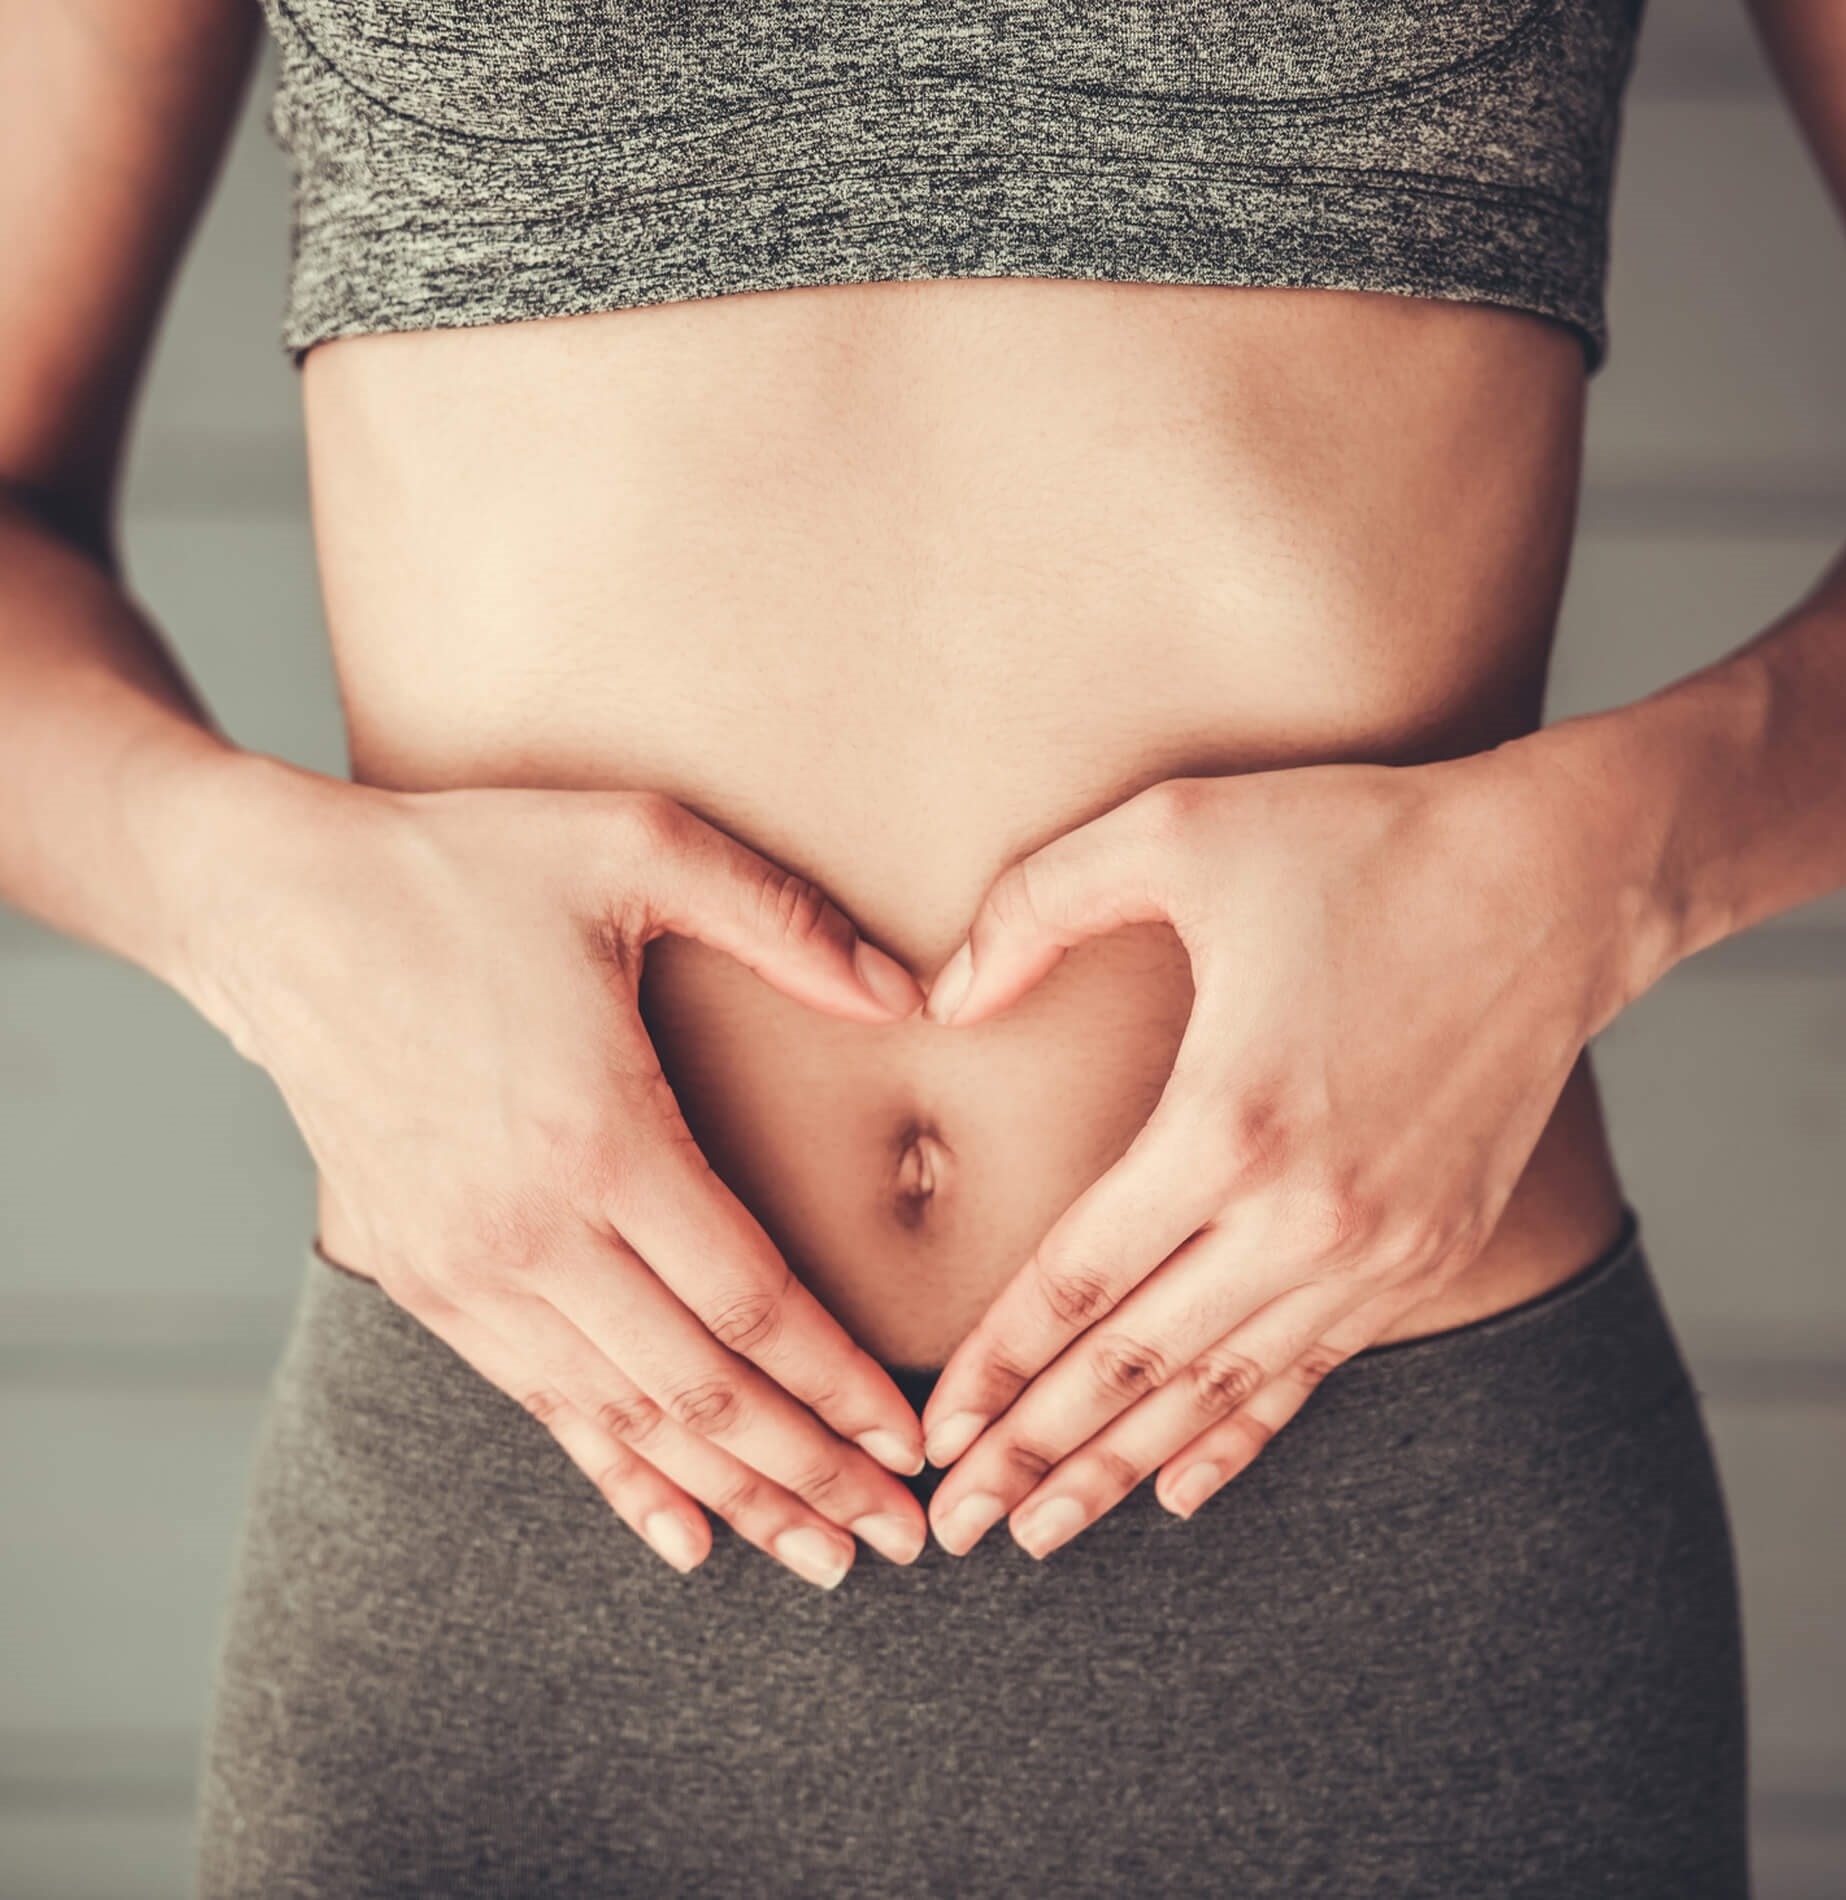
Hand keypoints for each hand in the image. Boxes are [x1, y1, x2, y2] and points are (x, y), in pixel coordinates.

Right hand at [188, 763, 931, 1587]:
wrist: (277, 909)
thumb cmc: (465, 867)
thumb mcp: (635, 844)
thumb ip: (783, 918)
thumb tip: (911, 994)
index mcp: (600, 1134)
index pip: (749, 1302)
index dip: (838, 1385)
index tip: (909, 1442)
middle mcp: (531, 1229)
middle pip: (699, 1389)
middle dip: (808, 1473)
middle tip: (899, 1540)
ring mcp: (467, 1267)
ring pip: (623, 1418)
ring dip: (728, 1493)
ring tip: (817, 1555)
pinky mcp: (424, 1278)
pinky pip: (538, 1404)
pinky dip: (615, 1475)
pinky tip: (681, 1533)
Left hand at [915, 748, 1656, 1558]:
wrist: (1560, 882)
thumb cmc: (1361, 843)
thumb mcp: (1174, 829)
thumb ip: (1035, 905)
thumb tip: (942, 997)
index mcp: (1229, 1121)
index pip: (1080, 1279)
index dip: (998, 1364)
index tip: (935, 1431)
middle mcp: (1304, 1214)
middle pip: (1137, 1363)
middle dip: (1036, 1452)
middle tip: (952, 1528)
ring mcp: (1376, 1248)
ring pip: (1220, 1388)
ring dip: (1125, 1466)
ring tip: (1042, 1532)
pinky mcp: (1427, 1252)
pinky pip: (1311, 1369)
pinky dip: (1240, 1434)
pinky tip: (1183, 1489)